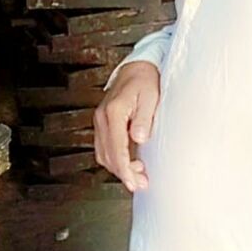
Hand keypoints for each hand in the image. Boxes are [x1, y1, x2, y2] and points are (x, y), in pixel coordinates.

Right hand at [93, 60, 159, 192]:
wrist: (136, 68)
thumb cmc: (145, 80)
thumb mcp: (150, 96)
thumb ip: (144, 118)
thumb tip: (139, 138)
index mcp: (115, 111)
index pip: (116, 147)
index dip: (124, 168)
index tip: (133, 182)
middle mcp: (103, 117)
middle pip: (107, 155)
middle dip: (123, 173)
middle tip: (140, 183)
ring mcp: (100, 120)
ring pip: (103, 154)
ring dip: (118, 168)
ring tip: (137, 175)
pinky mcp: (103, 123)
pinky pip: (104, 147)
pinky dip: (114, 158)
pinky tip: (129, 163)